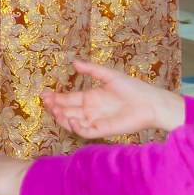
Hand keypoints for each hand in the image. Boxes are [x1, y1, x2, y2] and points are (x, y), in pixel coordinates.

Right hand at [42, 60, 185, 138]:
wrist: (149, 103)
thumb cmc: (132, 87)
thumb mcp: (109, 75)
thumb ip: (91, 69)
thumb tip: (74, 62)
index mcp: (91, 97)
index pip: (69, 99)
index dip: (56, 98)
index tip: (44, 94)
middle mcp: (90, 110)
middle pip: (67, 111)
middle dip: (55, 107)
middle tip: (46, 102)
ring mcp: (95, 121)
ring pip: (72, 122)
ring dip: (62, 118)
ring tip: (55, 110)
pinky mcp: (102, 130)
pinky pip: (85, 132)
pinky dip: (76, 128)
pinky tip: (72, 119)